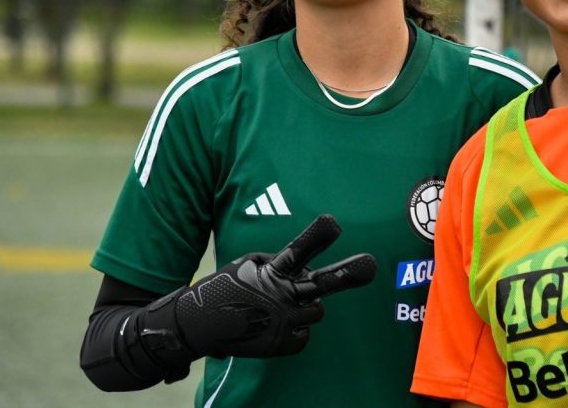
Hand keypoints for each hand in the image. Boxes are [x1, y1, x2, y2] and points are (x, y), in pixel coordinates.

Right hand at [139, 214, 376, 361]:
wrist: (197, 325)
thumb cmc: (226, 288)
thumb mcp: (247, 265)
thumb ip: (278, 264)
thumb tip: (307, 270)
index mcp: (270, 272)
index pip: (297, 251)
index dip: (317, 237)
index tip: (334, 223)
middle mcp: (280, 296)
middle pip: (322, 284)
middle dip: (347, 274)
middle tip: (369, 265)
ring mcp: (282, 321)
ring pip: (317, 311)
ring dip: (307, 308)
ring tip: (282, 307)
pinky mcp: (280, 344)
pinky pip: (305, 336)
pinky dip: (296, 331)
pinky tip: (276, 325)